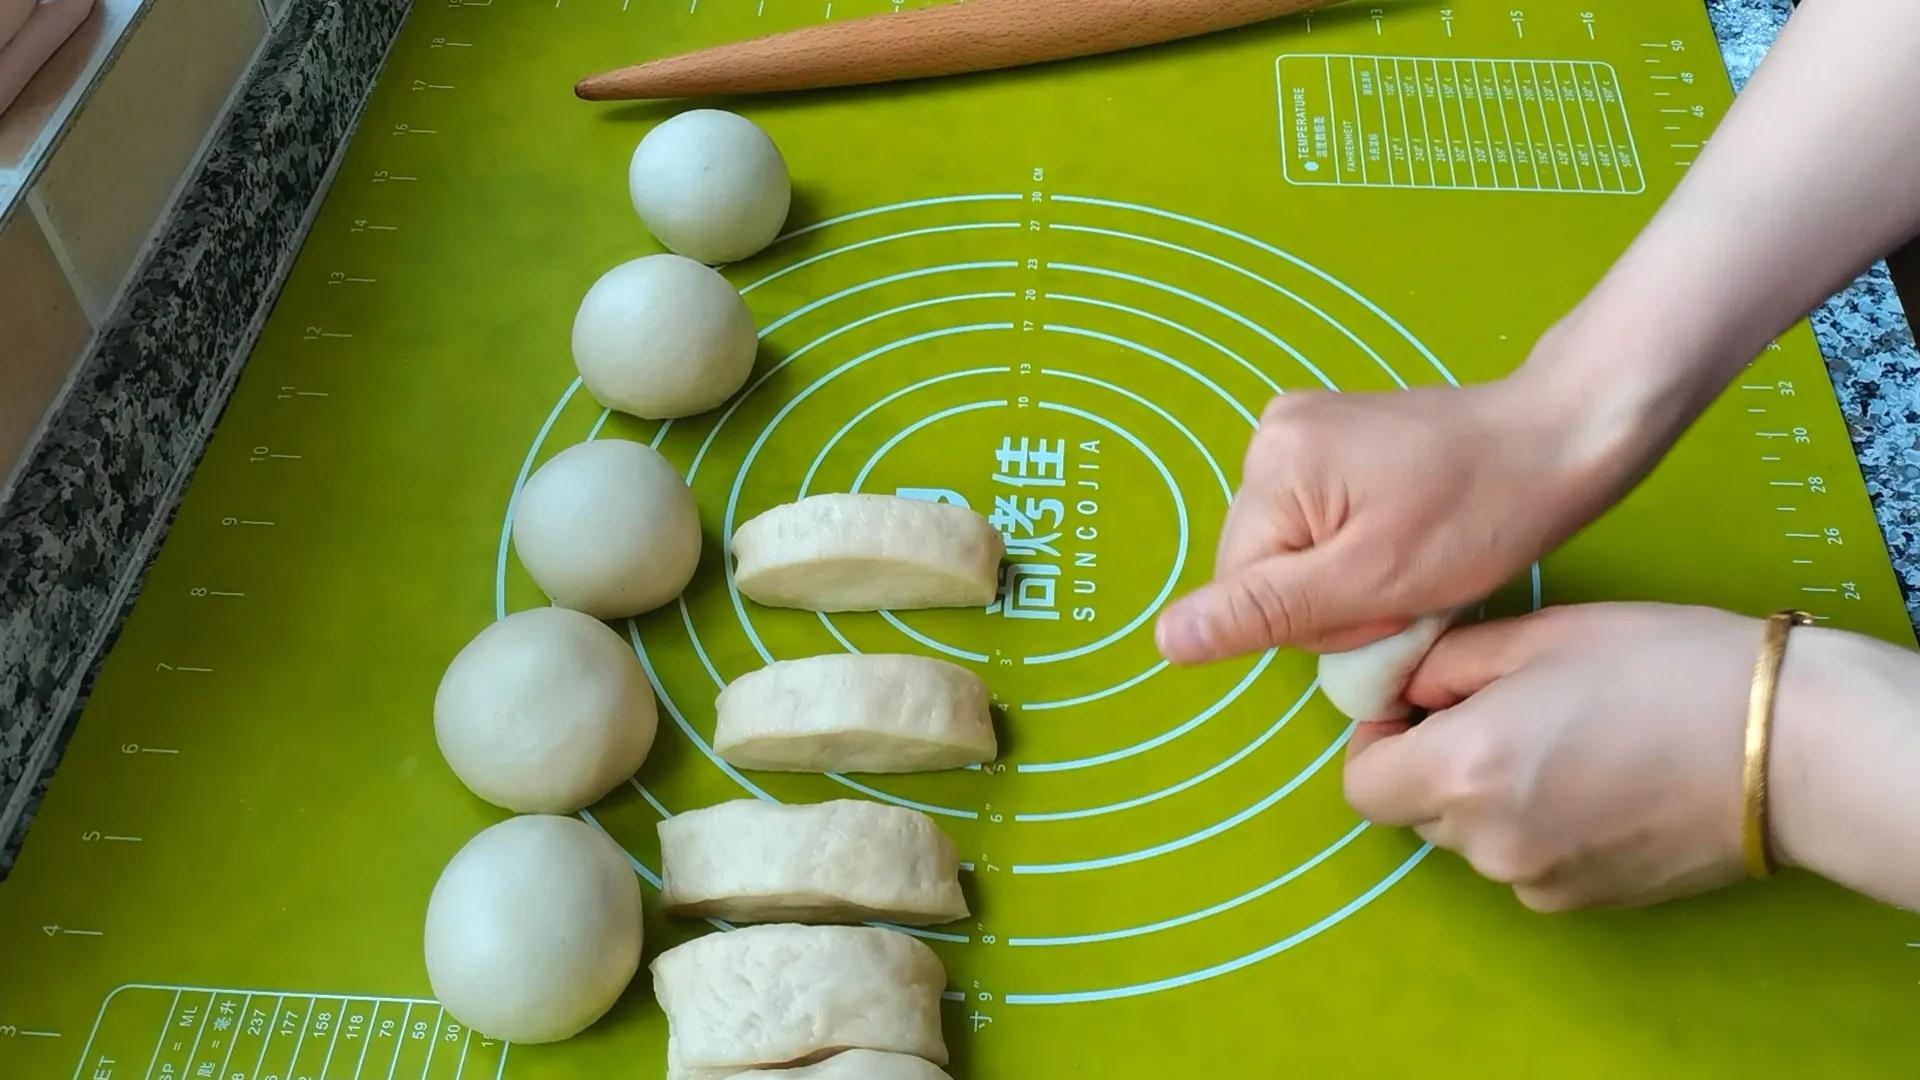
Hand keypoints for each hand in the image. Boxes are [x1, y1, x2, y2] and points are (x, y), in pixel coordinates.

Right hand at [1154, 368, 1642, 662]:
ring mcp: (1300, 431)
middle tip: (1407, 585)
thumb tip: (1166, 638)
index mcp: (1271, 464)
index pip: (1243, 588)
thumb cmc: (1484, 513)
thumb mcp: (1373, 581)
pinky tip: (1406, 539)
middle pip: (1262, 568)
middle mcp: (1270, 434)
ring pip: (1291, 554)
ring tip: (1414, 561)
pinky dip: (1357, 549)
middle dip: (1330, 598)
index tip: (1387, 599)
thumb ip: (1265, 611)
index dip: (1313, 618)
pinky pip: (1315, 525)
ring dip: (1347, 579)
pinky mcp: (1331, 439)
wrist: (1563, 438)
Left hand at [1343, 603, 1761, 910]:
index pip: (1362, 784)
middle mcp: (1487, 842)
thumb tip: (1403, 688)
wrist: (1788, 748)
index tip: (1420, 706)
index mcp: (1461, 771)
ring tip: (1564, 740)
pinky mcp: (1582, 903)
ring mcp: (1536, 881)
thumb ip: (1446, 665)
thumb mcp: (1540, 636)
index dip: (1379, 740)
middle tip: (1502, 709)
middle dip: (1436, 761)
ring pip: (1472, 837)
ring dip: (1488, 795)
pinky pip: (1523, 862)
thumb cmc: (1665, 670)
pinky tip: (1596, 781)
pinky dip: (1536, 826)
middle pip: (1416, 810)